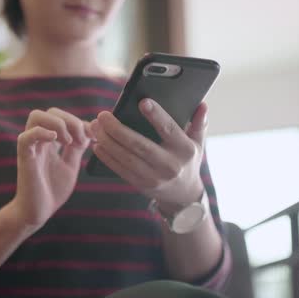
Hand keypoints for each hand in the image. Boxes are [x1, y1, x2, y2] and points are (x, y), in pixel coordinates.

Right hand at [13, 108, 91, 227]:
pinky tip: (55, 141)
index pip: (62, 117)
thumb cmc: (52, 190)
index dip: (80, 122)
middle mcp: (39, 140)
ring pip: (36, 116)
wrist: (38, 212)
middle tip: (80, 141)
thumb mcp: (70, 165)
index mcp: (50, 141)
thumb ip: (77, 148)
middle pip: (51, 111)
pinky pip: (25, 137)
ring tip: (68, 141)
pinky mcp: (25, 159)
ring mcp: (31, 148)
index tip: (93, 137)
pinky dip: (41, 133)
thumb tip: (89, 130)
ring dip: (57, 123)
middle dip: (70, 121)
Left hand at [90, 98, 207, 211]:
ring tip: (96, 127)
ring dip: (107, 142)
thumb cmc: (187, 160)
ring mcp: (154, 177)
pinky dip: (107, 157)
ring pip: (126, 158)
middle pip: (139, 145)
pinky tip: (97, 144)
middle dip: (118, 129)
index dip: (157, 116)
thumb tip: (202, 105)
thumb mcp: (197, 142)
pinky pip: (120, 170)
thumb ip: (198, 123)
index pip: (170, 130)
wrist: (183, 195)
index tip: (142, 102)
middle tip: (103, 115)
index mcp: (185, 150)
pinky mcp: (141, 185)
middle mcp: (170, 165)